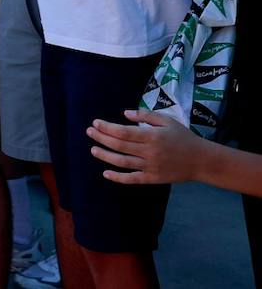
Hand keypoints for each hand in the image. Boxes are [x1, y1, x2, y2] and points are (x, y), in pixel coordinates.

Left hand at [87, 109, 205, 184]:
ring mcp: (150, 166)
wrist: (202, 160)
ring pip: (122, 162)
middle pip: (119, 145)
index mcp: (152, 136)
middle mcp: (149, 152)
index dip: (106, 128)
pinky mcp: (153, 178)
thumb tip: (124, 113)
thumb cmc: (183, 137)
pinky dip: (118, 177)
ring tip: (93, 149)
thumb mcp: (167, 121)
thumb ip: (145, 115)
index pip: (123, 132)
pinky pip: (132, 179)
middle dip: (101, 138)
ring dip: (105, 156)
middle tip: (89, 132)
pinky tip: (106, 173)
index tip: (95, 123)